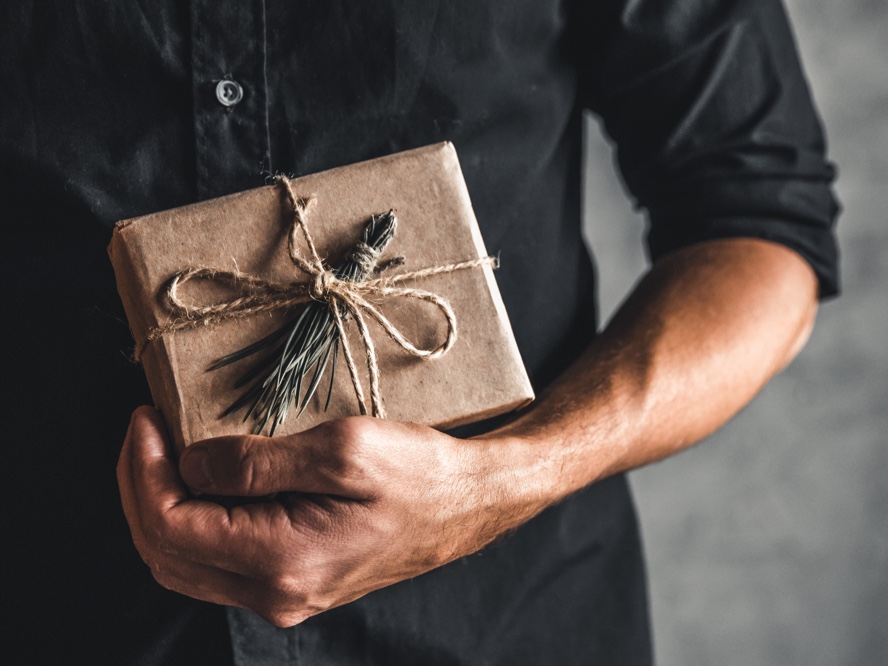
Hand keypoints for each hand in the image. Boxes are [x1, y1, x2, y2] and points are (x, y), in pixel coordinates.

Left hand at [117, 406, 541, 626]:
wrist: (470, 503)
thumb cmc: (420, 471)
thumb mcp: (341, 449)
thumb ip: (256, 463)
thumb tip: (191, 464)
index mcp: (281, 559)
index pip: (170, 525)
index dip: (142, 469)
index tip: (146, 416)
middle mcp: (275, 593)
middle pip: (165, 554)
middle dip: (140, 487)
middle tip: (144, 430)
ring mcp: (285, 596)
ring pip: (185, 566)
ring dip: (160, 509)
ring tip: (162, 453)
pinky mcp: (297, 585)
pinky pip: (217, 566)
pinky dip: (193, 525)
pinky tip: (203, 485)